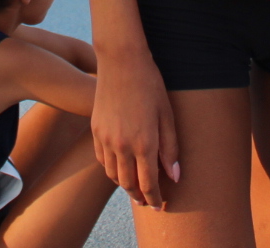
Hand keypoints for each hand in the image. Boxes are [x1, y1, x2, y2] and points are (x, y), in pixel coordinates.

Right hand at [90, 46, 178, 208]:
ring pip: (113, 174)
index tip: (159, 206)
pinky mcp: (95, 130)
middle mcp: (122, 145)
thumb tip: (174, 176)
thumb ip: (170, 148)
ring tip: (134, 188)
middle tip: (147, 202)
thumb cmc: (150, 84)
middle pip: (128, 184)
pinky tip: (119, 168)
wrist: (121, 61)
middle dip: (139, 196)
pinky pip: (101, 160)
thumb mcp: (167, 115)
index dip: (155, 198)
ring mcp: (105, 138)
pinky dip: (111, 169)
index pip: (149, 183)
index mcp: (144, 143)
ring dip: (124, 185)